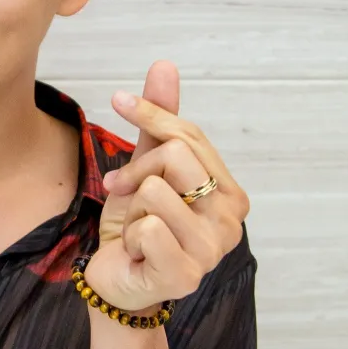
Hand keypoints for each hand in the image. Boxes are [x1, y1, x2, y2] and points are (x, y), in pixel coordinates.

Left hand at [84, 60, 249, 315]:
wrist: (116, 282)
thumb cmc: (137, 227)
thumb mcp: (145, 168)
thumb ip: (158, 124)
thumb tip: (164, 66)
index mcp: (230, 193)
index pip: (191, 136)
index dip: (151, 115)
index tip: (118, 101)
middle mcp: (231, 221)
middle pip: (176, 156)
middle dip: (137, 171)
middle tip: (123, 192)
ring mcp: (212, 250)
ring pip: (155, 191)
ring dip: (132, 210)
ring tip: (137, 230)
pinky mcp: (185, 274)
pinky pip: (147, 228)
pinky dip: (130, 237)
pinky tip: (138, 253)